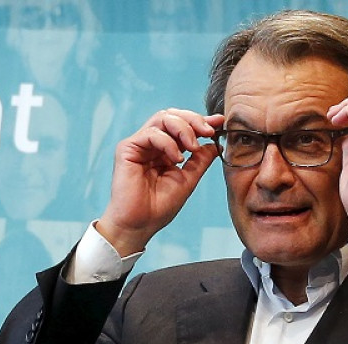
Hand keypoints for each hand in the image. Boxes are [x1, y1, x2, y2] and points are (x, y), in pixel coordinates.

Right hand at [98, 109, 223, 255]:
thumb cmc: (160, 206)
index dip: (202, 121)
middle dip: (194, 120)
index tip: (220, 122)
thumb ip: (200, 160)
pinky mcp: (127, 149)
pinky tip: (177, 158)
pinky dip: (168, 143)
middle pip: (172, 115)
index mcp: (166, 150)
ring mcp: (140, 145)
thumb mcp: (188, 179)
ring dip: (183, 128)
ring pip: (162, 118)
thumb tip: (216, 143)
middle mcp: (152, 144)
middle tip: (209, 131)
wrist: (140, 224)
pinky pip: (150, 134)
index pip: (183, 126)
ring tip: (193, 147)